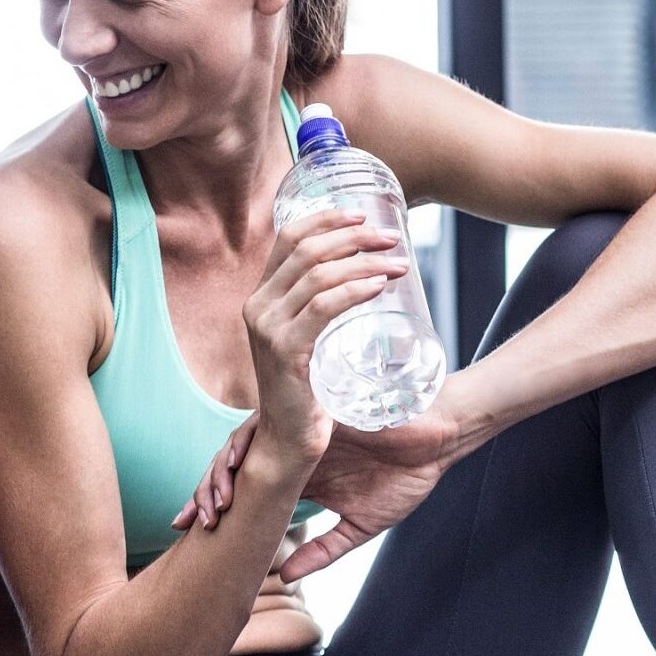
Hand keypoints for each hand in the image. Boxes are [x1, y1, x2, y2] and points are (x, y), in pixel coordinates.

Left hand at [174, 403, 463, 580]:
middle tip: (184, 524)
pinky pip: (268, 420)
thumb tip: (283, 577)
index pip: (247, 492)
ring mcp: (296, 427)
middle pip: (233, 469)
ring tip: (212, 502)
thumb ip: (322, 551)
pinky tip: (237, 463)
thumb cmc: (407, 474)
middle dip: (204, 494)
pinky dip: (249, 441)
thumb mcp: (360, 525)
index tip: (193, 540)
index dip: (218, 511)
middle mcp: (289, 448)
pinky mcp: (308, 408)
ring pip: (241, 444)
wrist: (439, 438)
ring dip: (221, 473)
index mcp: (297, 474)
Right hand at [242, 207, 407, 469]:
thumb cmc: (306, 390)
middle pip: (307, 249)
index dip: (326, 219)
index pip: (289, 238)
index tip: (362, 215)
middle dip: (354, 236)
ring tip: (398, 265)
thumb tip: (361, 274)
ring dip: (364, 262)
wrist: (288, 440)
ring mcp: (268, 327)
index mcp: (261, 297)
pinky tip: (379, 287)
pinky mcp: (284, 350)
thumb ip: (317, 308)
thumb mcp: (305, 339)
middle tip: (392, 238)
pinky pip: (324, 307)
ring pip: (318, 274)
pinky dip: (355, 290)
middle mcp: (258, 306)